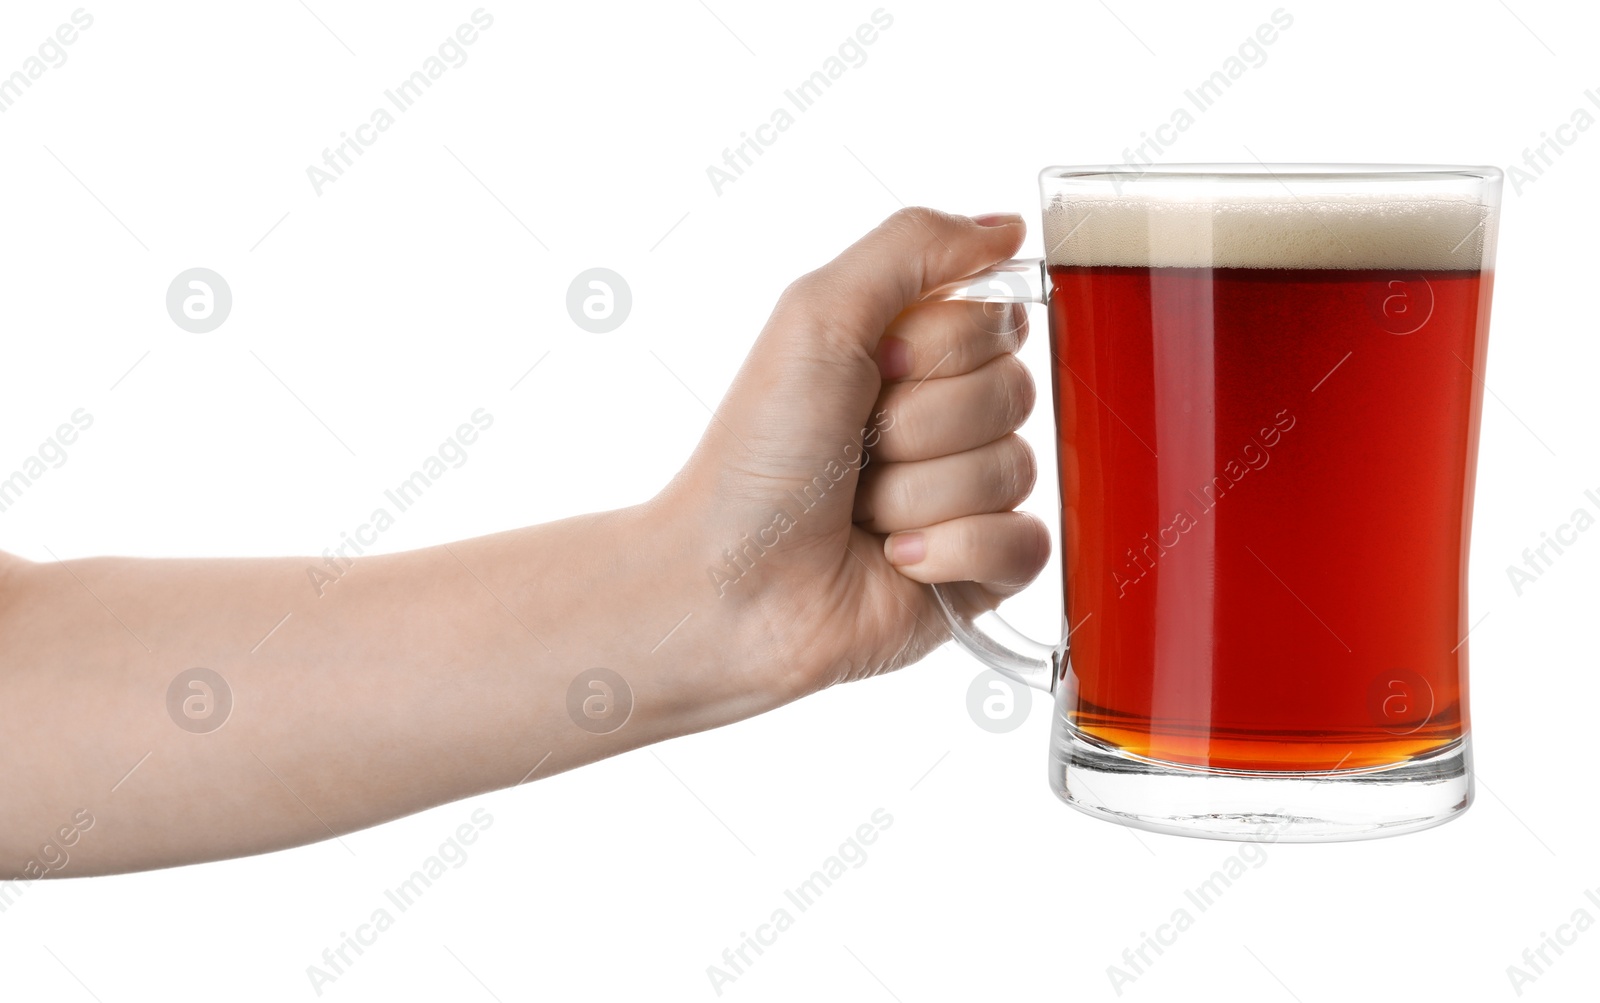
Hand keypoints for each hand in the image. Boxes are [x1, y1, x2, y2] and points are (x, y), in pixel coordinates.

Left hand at [658, 208, 1050, 696]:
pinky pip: (1025, 543)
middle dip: (919, 426)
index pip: (997, 323)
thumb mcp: (818, 315)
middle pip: (1012, 393)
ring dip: (918, 493)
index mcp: (917, 355)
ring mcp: (970, 498)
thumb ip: (913, 247)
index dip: (931, 351)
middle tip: (855, 453)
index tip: (867, 372)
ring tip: (860, 512)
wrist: (728, 582)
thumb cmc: (758, 455)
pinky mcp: (982, 572)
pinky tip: (896, 558)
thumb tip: (1007, 227)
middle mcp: (949, 421)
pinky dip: (953, 551)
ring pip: (1014, 470)